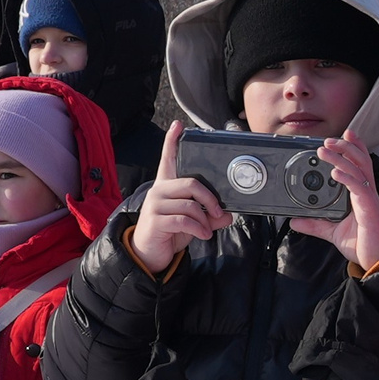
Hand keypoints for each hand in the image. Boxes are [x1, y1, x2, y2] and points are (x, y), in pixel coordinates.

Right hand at [128, 122, 230, 272]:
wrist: (150, 253)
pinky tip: (203, 235)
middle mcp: (159, 191)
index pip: (168, 159)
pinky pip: (185, 220)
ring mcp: (155, 204)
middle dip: (210, 199)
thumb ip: (209, 215)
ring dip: (204, 220)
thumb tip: (228, 214)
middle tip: (218, 212)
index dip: (172, 141)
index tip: (178, 126)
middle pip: (192, 183)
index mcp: (167, 186)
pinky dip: (199, 228)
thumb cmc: (171, 232)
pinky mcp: (155, 220)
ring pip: (190, 205)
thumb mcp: (194, 222)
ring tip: (207, 229)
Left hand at [288, 133, 378, 270]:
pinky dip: (347, 178)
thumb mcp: (333, 232)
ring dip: (342, 157)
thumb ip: (316, 225)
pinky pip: (359, 188)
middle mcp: (367, 193)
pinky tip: (335, 172)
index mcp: (361, 195)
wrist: (378, 260)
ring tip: (325, 150)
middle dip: (345, 147)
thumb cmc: (363, 244)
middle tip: (328, 140)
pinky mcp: (369, 209)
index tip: (343, 136)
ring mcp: (369, 199)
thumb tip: (295, 221)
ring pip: (358, 170)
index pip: (359, 165)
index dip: (353, 148)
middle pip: (360, 161)